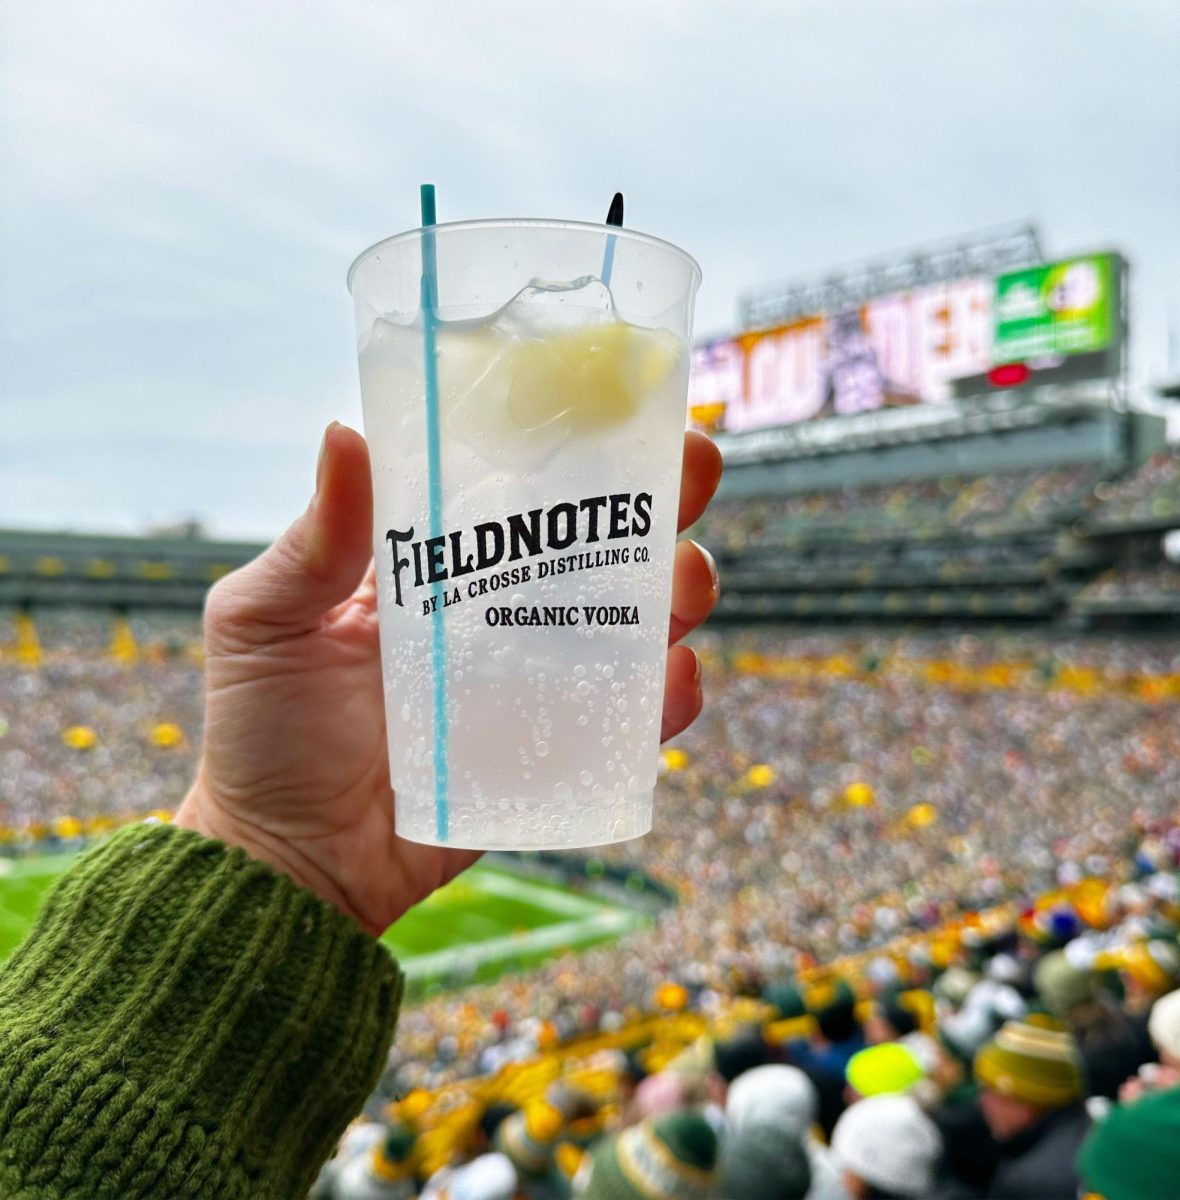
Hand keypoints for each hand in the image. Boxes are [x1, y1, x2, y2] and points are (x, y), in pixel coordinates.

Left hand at [175, 423, 721, 933]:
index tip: (622, 405)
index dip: (577, 445)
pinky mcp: (557, 754)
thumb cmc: (266, 734)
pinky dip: (667, 698)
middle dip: (662, 501)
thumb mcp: (267, 623)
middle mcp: (501, 615)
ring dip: (679, 590)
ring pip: (634, 622)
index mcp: (441, 567)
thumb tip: (346, 431)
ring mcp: (536, 684)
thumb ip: (312, 541)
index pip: (519, 488)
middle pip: (600, 545)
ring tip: (683, 580)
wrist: (292, 861)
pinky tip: (672, 676)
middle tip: (688, 473)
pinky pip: (631, 722)